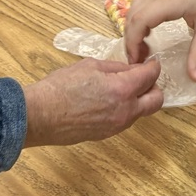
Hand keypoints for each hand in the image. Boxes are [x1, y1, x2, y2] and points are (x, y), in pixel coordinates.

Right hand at [23, 57, 162, 146]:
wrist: (39, 116)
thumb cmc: (61, 87)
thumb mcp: (91, 66)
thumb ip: (116, 67)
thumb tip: (131, 69)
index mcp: (122, 89)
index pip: (151, 76)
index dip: (153, 65)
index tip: (149, 61)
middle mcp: (125, 111)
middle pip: (156, 100)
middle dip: (153, 86)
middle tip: (142, 76)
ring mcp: (117, 126)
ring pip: (141, 111)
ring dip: (139, 98)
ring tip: (121, 87)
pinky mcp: (107, 134)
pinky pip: (126, 120)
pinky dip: (125, 108)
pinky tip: (109, 99)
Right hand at [124, 0, 195, 79]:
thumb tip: (194, 79)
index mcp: (170, 0)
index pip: (140, 20)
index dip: (133, 42)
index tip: (137, 61)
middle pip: (131, 16)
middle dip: (130, 40)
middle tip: (138, 61)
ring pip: (132, 8)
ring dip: (132, 29)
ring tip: (142, 49)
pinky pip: (139, 2)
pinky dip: (137, 19)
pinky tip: (147, 31)